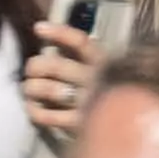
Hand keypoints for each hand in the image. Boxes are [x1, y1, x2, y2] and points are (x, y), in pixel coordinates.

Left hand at [20, 14, 102, 140]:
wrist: (130, 129)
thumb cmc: (112, 95)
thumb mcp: (108, 71)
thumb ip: (88, 58)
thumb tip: (59, 44)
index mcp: (103, 62)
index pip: (80, 42)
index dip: (58, 33)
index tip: (38, 28)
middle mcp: (95, 80)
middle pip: (55, 65)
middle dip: (35, 66)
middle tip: (29, 70)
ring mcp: (87, 103)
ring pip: (48, 90)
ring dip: (31, 88)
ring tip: (28, 89)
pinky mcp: (80, 125)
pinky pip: (48, 116)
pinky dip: (34, 111)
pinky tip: (32, 108)